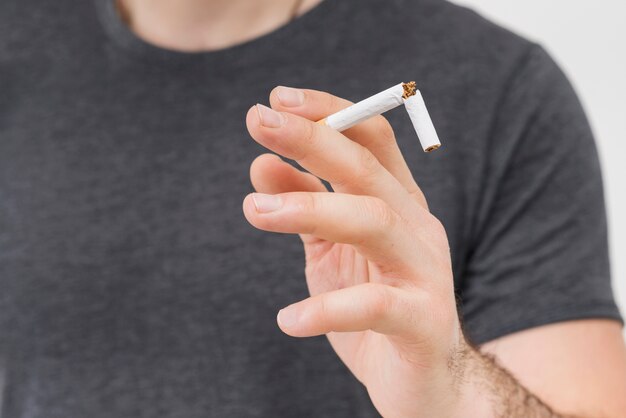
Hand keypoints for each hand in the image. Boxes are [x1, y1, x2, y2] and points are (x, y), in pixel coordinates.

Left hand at [243, 86, 465, 417]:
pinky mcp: (423, 323)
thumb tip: (262, 163)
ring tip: (253, 210)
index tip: (277, 100)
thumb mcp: (331, 250)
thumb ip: (305, 206)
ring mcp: (426, 273)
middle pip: (367, 170)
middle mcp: (417, 227)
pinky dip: (327, 310)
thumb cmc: (372, 307)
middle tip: (259, 121)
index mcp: (398, 204)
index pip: (370, 140)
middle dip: (313, 139)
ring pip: (374, 222)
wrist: (423, 381)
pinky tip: (287, 320)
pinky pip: (375, 307)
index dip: (328, 112)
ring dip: (309, 208)